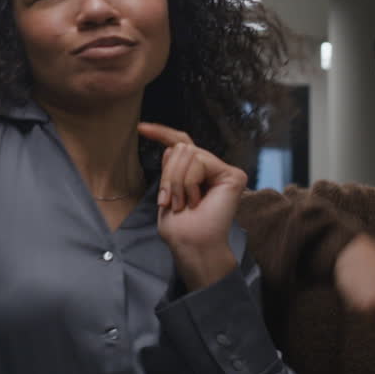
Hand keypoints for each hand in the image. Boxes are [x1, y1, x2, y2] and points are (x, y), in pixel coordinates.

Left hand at [138, 122, 244, 291]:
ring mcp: (224, 171)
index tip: (141, 128)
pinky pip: (199, 161)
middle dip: (168, 175)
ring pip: (188, 153)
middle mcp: (213, 169)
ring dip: (176, 181)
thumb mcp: (168, 191)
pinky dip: (189, 182)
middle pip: (181, 148)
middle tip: (170, 201)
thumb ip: (172, 167)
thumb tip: (172, 146)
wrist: (191, 246)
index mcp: (197, 173)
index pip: (181, 144)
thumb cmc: (179, 228)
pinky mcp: (233, 175)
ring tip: (183, 204)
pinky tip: (196, 201)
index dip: (162, 133)